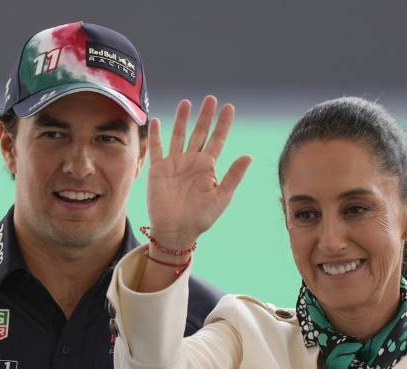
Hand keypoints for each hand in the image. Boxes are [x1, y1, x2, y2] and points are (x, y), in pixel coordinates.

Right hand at [146, 96, 251, 250]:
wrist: (175, 231)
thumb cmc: (201, 219)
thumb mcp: (221, 198)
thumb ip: (233, 176)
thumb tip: (248, 156)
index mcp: (208, 167)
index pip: (218, 139)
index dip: (223, 124)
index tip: (229, 107)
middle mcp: (192, 162)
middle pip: (200, 133)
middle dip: (205, 116)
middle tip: (210, 99)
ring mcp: (175, 164)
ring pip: (180, 135)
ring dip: (183, 119)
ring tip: (187, 103)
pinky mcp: (159, 170)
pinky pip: (157, 148)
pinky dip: (157, 135)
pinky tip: (158, 120)